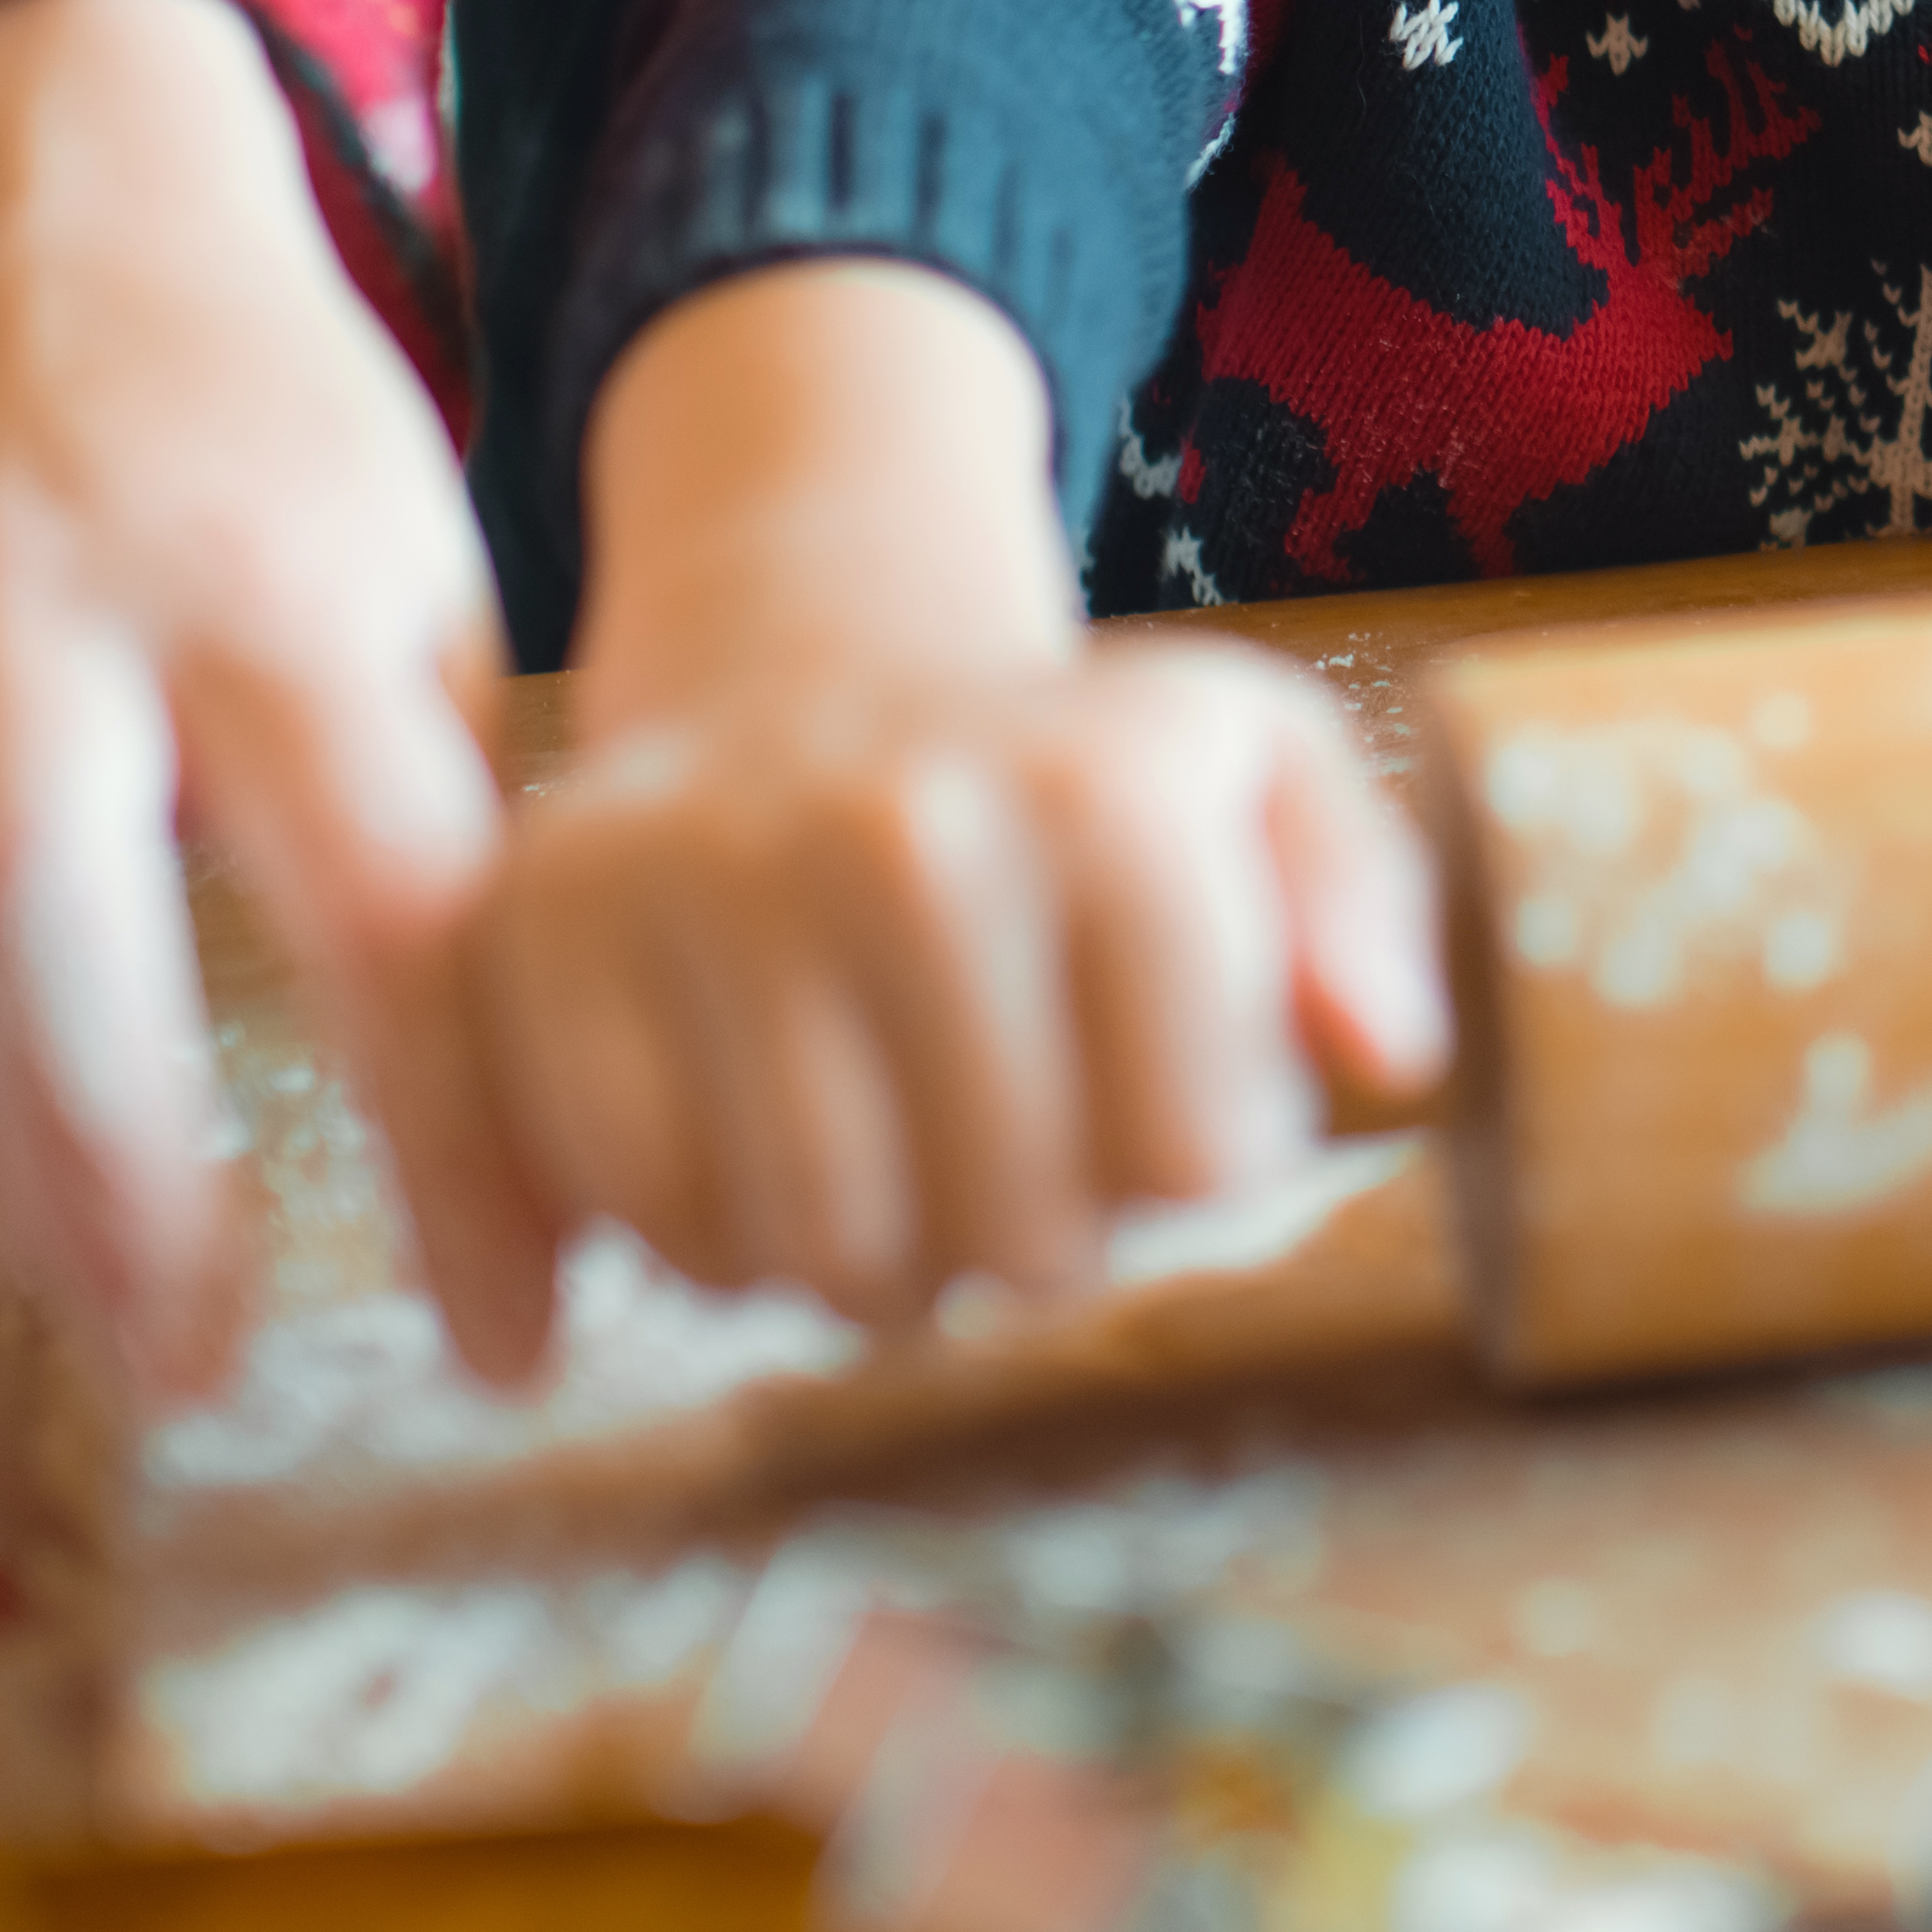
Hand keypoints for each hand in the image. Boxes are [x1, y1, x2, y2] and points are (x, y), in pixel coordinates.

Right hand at [0, 0, 554, 1397]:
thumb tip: (572, 1135)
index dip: (455, 1149)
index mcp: (265, 580)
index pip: (385, 905)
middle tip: (187, 1352)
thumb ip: (472, 832)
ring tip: (24, 1289)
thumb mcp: (430, 589)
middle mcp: (20, 611)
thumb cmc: (259, 462)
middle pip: (27, 927)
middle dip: (108, 1182)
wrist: (28, 246)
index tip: (508, 1330)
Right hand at [487, 261, 1452, 1336]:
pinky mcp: (543, 932)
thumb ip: (1358, 915)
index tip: (1163, 1108)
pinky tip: (764, 1144)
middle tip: (1019, 1159)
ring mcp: (707, 877)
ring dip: (876, 1262)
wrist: (808, 669)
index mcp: (1108, 796)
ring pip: (823, 1257)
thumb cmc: (1064, 775)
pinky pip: (649, 1221)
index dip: (1189, 1170)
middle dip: (1038, 1238)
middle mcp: (904, 829)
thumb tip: (1388, 1051)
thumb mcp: (1260, 783)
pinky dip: (713, 1236)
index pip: (1193, 1167)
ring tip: (900, 1157)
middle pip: (1015, 1239)